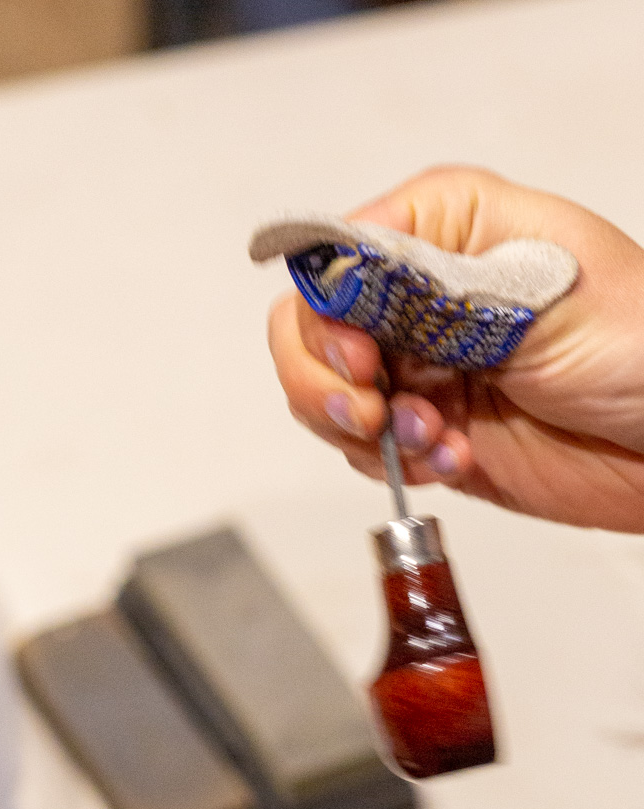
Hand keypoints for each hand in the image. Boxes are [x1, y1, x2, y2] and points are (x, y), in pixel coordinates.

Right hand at [268, 165, 643, 529]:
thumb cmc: (643, 344)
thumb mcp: (537, 293)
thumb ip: (432, 281)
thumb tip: (340, 268)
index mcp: (445, 229)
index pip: (335, 258)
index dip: (328, 315)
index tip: (362, 361)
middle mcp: (421, 297)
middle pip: (309, 332)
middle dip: (327, 384)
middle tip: (375, 413)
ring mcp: (422, 369)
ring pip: (328, 399)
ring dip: (368, 434)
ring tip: (438, 440)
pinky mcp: (431, 433)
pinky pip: (371, 454)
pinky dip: (401, 467)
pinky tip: (456, 460)